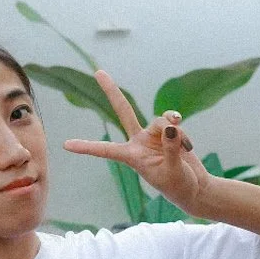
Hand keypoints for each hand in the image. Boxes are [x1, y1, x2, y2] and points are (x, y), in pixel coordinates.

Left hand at [62, 70, 208, 213]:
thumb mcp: (173, 170)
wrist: (194, 187)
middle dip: (112, 91)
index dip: (86, 147)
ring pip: (161, 120)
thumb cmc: (179, 185)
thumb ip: (171, 148)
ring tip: (186, 146)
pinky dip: (182, 131)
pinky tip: (188, 144)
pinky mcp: (168, 132)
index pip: (106, 150)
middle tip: (98, 72)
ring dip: (175, 130)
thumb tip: (170, 126)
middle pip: (124, 111)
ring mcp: (152, 135)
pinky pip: (173, 122)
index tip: (65, 145)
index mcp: (132, 156)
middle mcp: (138, 142)